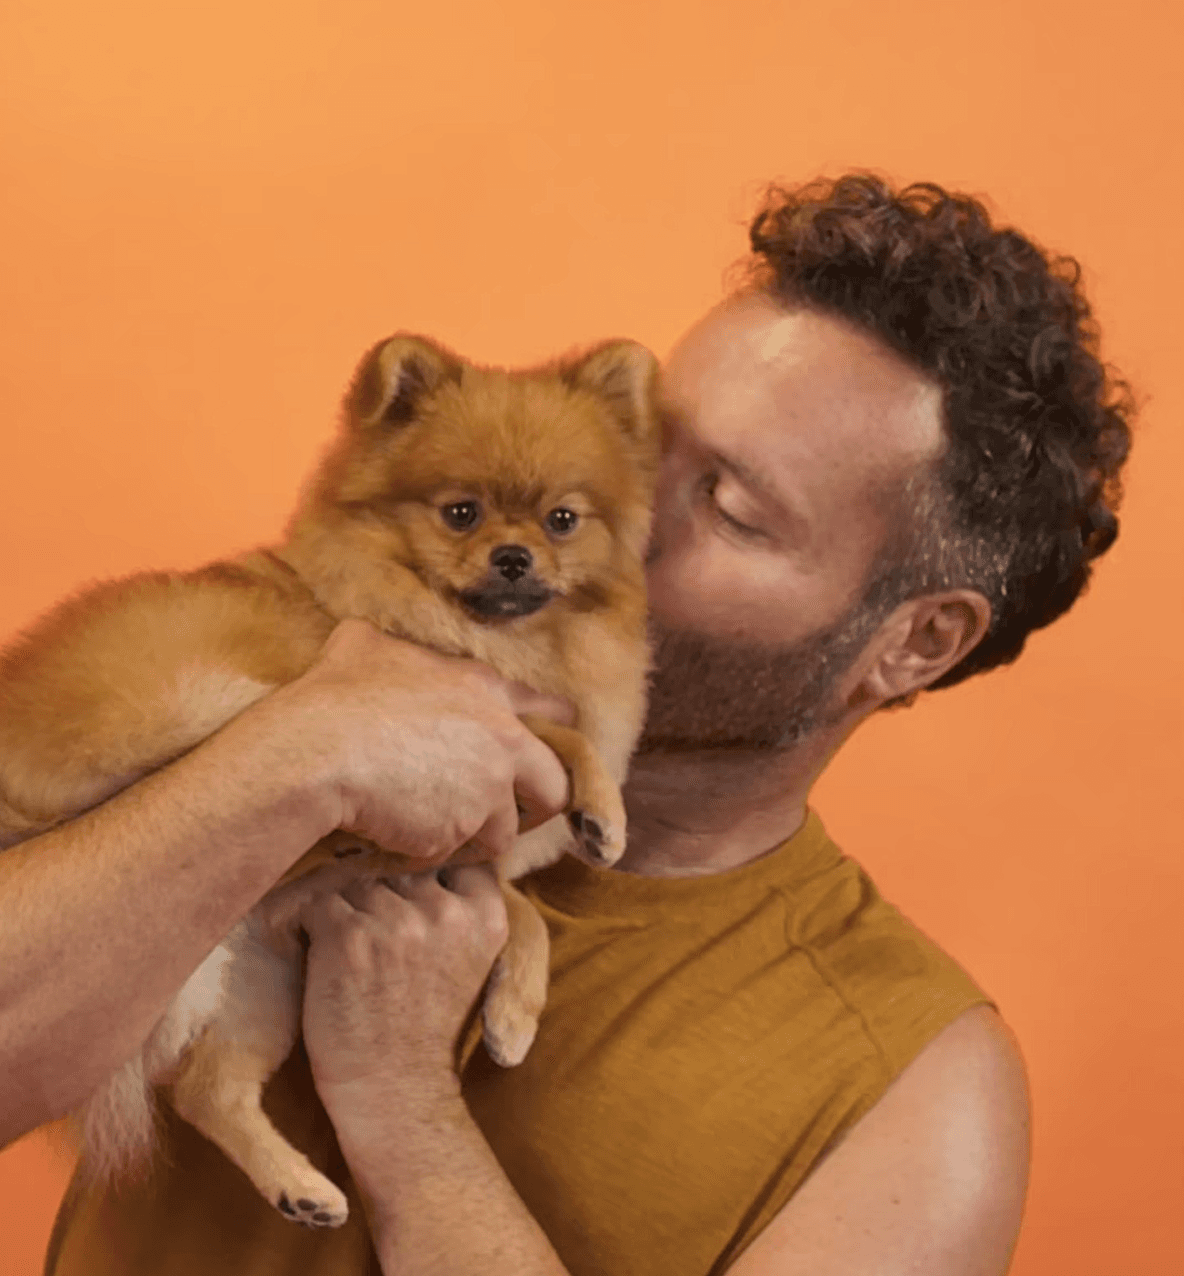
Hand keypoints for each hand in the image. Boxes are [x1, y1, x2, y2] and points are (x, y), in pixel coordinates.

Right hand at [240, 618, 573, 863]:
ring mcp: (488, 788)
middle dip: (537, 803)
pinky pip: (459, 851)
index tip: (534, 756)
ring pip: (506, 830)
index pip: (552, 713)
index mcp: (485, 688)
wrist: (316, 754)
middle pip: (556, 785)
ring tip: (438, 828)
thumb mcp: (361, 647)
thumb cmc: (334, 696)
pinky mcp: (463, 829)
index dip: (547, 737)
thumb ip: (386, 648)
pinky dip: (437, 851)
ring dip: (478, 833)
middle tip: (507, 811)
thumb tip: (366, 640)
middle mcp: (502, 738)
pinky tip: (404, 837)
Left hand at [299, 865, 506, 1142]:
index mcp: (486, 916)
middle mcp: (446, 912)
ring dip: (349, 911)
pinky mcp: (348, 936)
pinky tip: (329, 961)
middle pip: (400, 867)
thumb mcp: (472, 958)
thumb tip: (421, 848)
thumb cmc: (427, 1023)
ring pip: (358, 882)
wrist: (396, 1089)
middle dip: (385, 897)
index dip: (428, 876)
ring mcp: (397, 922)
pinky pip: (320, 903)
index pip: (453, 856)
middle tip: (380, 947)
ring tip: (355, 958)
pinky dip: (315, 928)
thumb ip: (461, 905)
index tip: (418, 911)